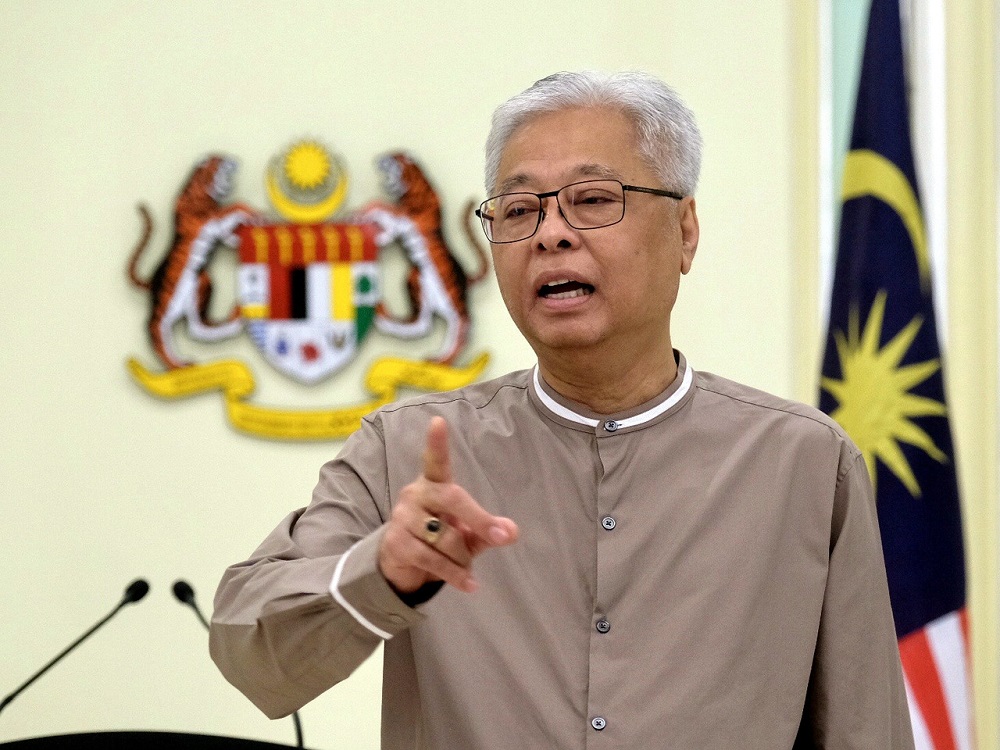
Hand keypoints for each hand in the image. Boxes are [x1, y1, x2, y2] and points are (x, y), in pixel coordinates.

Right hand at [378, 417, 518, 594]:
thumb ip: (487, 529)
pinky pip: (435, 560)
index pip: (435, 460)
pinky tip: (470, 584)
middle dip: (480, 520)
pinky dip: (457, 575)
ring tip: (464, 565)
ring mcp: (403, 518)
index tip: (438, 422)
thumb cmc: (439, 538)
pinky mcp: (397, 543)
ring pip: (447, 538)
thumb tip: (512, 531)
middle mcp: (415, 495)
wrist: (400, 565)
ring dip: (463, 558)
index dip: (437, 442)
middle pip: (454, 499)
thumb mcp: (466, 532)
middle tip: (502, 537)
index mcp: (433, 484)